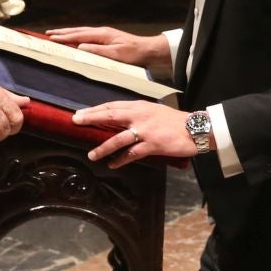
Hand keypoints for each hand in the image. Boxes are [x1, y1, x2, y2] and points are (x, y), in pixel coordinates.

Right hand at [45, 26, 169, 69]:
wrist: (148, 50)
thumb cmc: (133, 54)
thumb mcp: (115, 54)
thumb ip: (97, 51)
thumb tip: (79, 47)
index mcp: (102, 35)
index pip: (79, 36)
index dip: (64, 37)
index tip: (51, 37)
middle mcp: (101, 32)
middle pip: (78, 31)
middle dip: (63, 32)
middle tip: (48, 33)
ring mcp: (104, 34)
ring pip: (82, 32)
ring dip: (69, 33)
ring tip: (57, 34)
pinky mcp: (107, 39)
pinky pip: (87, 36)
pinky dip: (77, 36)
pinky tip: (75, 39)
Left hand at [73, 101, 194, 166]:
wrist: (195, 128)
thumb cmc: (175, 121)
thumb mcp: (154, 111)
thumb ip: (137, 114)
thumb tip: (119, 119)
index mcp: (139, 106)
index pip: (112, 106)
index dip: (95, 109)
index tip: (80, 113)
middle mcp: (140, 116)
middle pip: (110, 116)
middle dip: (91, 118)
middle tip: (76, 121)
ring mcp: (145, 130)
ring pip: (118, 138)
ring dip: (103, 147)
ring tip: (91, 154)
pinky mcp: (152, 144)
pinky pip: (132, 153)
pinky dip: (121, 159)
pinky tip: (112, 164)